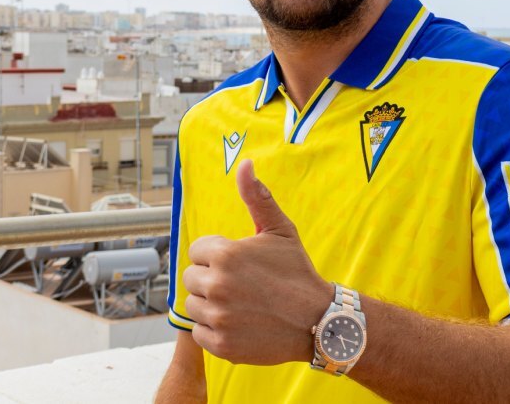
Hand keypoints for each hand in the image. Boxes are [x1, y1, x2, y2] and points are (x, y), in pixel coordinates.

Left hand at [182, 159, 332, 364]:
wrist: (318, 320)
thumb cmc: (297, 272)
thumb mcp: (280, 230)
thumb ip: (257, 197)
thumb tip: (244, 164)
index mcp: (225, 255)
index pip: (197, 250)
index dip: (216, 255)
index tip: (239, 264)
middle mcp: (217, 286)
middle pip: (191, 278)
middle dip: (211, 278)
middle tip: (240, 285)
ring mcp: (218, 318)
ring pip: (194, 305)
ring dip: (210, 304)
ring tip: (240, 303)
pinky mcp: (221, 345)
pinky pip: (199, 332)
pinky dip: (213, 329)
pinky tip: (238, 322)